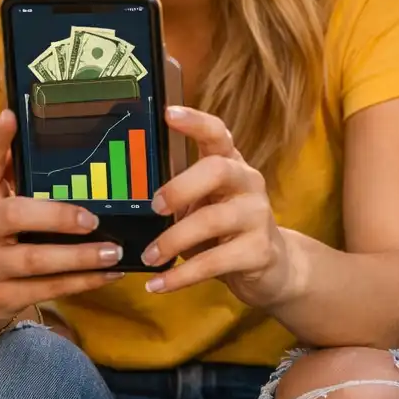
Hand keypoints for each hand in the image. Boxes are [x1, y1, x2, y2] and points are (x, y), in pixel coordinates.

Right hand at [0, 110, 123, 334]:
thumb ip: (15, 179)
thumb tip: (53, 137)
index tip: (11, 115)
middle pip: (14, 215)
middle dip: (57, 216)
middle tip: (92, 218)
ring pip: (37, 260)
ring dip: (79, 257)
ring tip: (113, 251)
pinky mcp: (3, 296)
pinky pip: (49, 289)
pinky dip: (82, 282)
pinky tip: (109, 273)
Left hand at [141, 106, 292, 306]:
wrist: (273, 268)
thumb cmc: (225, 231)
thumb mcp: (204, 205)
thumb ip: (178, 195)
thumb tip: (126, 198)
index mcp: (231, 164)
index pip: (217, 133)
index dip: (195, 121)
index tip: (168, 112)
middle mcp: (248, 182)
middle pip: (217, 169)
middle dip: (181, 186)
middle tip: (154, 206)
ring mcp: (257, 215)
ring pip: (213, 220)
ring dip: (174, 240)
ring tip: (149, 257)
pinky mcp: (259, 251)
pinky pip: (215, 262)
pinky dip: (182, 276)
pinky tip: (158, 285)